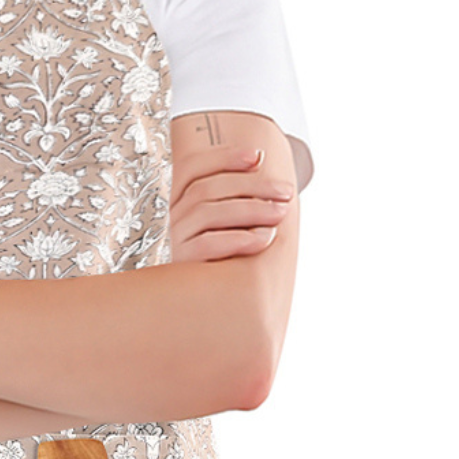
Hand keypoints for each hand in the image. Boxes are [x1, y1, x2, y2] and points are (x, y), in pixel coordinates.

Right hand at [168, 144, 294, 262]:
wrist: (205, 302)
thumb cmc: (223, 256)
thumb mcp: (227, 223)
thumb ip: (236, 199)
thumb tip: (263, 168)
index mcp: (180, 201)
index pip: (192, 169)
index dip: (223, 158)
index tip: (258, 157)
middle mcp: (172, 216)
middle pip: (207, 188)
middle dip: (251, 185)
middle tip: (286, 192)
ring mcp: (175, 239)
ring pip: (208, 211)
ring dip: (251, 209)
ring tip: (281, 213)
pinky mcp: (184, 263)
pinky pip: (209, 244)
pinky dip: (240, 238)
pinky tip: (264, 239)